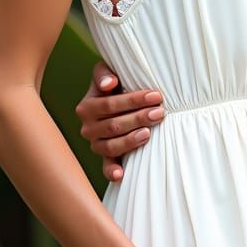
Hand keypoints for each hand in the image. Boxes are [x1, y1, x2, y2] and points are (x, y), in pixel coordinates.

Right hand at [76, 61, 164, 180]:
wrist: (115, 99)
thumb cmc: (115, 84)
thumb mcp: (107, 72)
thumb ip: (104, 73)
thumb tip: (109, 83)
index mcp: (87, 107)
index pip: (110, 105)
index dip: (133, 100)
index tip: (156, 96)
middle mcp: (88, 127)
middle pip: (114, 125)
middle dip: (138, 118)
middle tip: (160, 113)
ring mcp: (96, 144)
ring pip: (112, 146)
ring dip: (131, 141)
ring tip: (149, 133)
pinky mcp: (105, 157)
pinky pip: (106, 166)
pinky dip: (111, 171)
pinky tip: (120, 175)